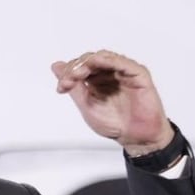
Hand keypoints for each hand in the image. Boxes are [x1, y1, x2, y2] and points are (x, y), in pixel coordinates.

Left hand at [51, 50, 173, 155]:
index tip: (62, 87)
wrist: (135, 138)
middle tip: (68, 81)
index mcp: (96, 80)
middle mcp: (110, 73)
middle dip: (76, 68)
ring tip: (78, 74)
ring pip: (104, 57)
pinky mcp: (138, 74)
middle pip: (90, 60)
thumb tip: (56, 66)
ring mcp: (124, 72)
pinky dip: (110, 60)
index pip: (80, 67)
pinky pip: (123, 62)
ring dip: (89, 62)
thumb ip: (73, 86)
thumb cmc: (115, 124)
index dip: (68, 73)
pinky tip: (98, 62)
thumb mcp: (87, 105)